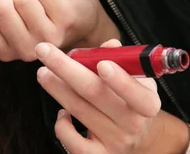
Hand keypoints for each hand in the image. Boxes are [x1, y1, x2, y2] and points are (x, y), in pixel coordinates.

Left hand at [36, 38, 161, 152]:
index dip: (120, 80)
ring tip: (43, 72)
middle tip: (44, 50)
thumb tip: (109, 46)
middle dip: (66, 69)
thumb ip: (122, 60)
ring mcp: (114, 142)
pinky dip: (61, 125)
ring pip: (79, 110)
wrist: (141, 140)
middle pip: (95, 94)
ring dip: (56, 88)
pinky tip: (61, 112)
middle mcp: (131, 124)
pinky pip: (73, 142)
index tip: (102, 63)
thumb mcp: (138, 79)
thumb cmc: (133, 100)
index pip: (137, 95)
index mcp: (146, 103)